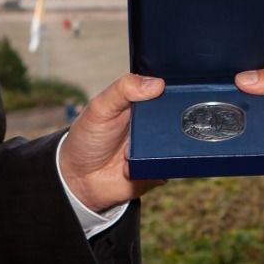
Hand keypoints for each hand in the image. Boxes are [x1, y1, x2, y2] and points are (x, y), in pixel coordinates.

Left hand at [56, 72, 166, 213]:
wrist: (80, 179)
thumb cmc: (88, 138)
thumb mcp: (100, 107)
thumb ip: (123, 90)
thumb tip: (158, 83)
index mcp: (142, 103)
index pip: (167, 90)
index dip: (175, 88)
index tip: (183, 85)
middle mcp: (154, 124)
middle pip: (179, 116)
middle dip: (177, 117)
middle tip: (159, 122)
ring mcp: (159, 147)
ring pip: (180, 141)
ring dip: (167, 144)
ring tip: (141, 147)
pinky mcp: (161, 168)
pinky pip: (174, 165)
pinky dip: (164, 164)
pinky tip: (142, 163)